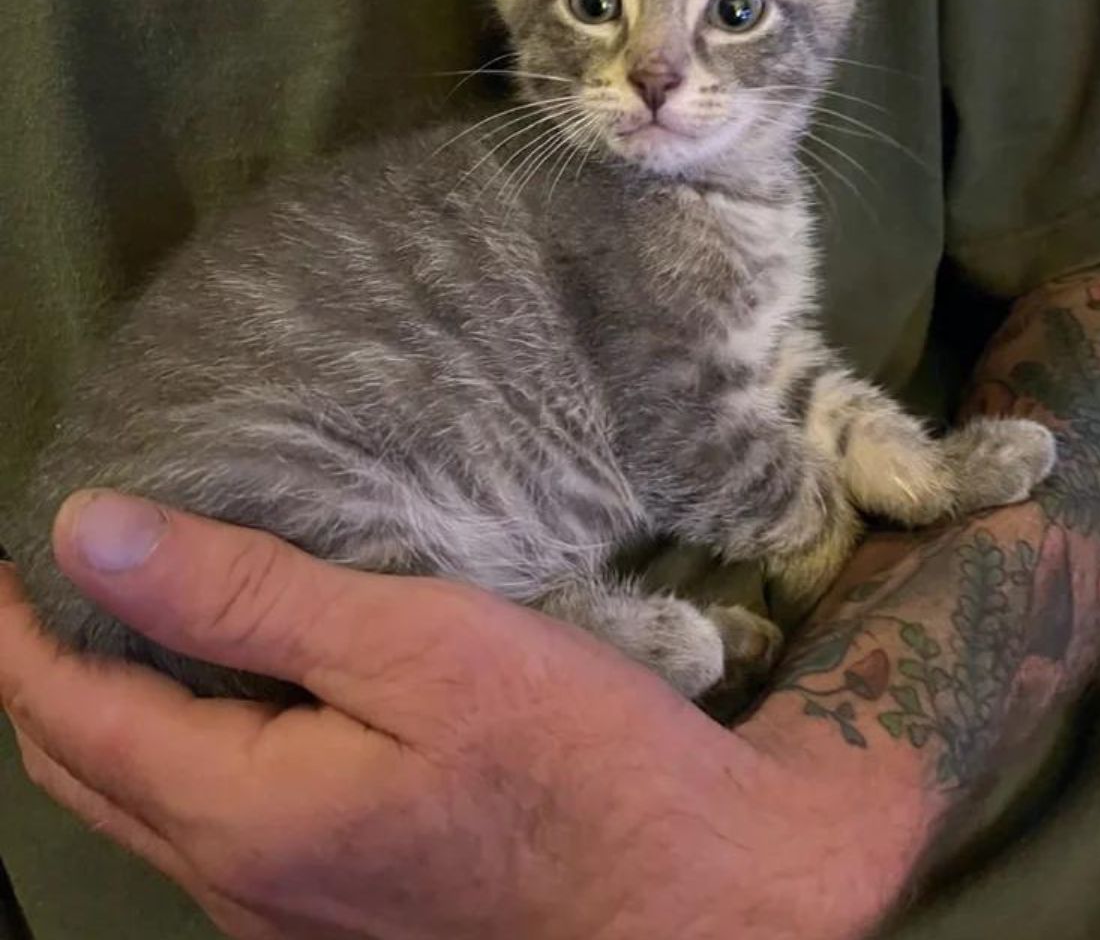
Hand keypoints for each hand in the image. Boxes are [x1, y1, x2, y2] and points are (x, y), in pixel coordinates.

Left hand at [0, 493, 933, 939]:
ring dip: (112, 715)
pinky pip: (215, 828)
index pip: (69, 714)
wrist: (695, 888)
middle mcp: (242, 887)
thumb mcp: (417, 647)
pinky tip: (236, 700)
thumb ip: (248, 597)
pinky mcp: (345, 911)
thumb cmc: (569, 752)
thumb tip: (92, 533)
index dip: (18, 629)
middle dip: (44, 674)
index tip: (10, 549)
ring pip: (148, 807)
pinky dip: (183, 752)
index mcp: (243, 815)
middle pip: (90, 771)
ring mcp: (291, 914)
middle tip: (55, 580)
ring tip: (132, 623)